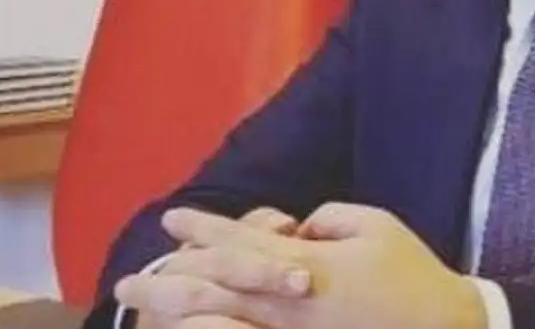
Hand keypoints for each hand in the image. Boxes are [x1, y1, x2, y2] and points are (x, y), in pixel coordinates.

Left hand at [140, 202, 486, 328]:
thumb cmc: (411, 275)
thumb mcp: (375, 225)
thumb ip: (328, 217)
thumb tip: (296, 228)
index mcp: (306, 264)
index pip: (240, 242)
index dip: (202, 230)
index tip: (171, 220)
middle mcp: (288, 304)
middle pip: (212, 291)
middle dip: (165, 284)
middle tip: (124, 287)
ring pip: (220, 324)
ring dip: (177, 315)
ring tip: (145, 314)